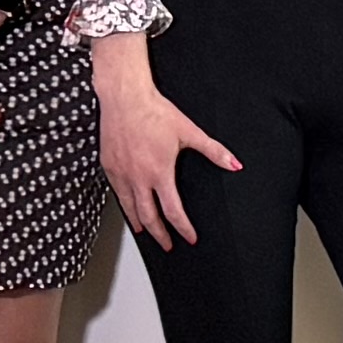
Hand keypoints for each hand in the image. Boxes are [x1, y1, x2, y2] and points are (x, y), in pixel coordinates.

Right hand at [98, 69, 243, 245]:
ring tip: (145, 233)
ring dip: (139, 224)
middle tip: (167, 245)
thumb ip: (213, 151)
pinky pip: (116, 192)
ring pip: (129, 208)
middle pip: (149, 217)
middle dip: (160, 234)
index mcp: (159, 173)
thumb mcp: (189, 132)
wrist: (125, 97)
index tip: (189, 238)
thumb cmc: (155, 112)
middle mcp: (138, 178)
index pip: (173, 211)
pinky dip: (124, 205)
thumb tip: (234, 164)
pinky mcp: (108, 166)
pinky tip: (128, 206)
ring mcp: (121, 173)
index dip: (183, 228)